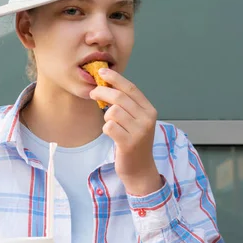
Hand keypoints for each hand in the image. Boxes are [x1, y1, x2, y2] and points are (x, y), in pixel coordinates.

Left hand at [89, 68, 162, 195]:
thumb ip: (127, 104)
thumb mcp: (136, 121)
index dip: (115, 78)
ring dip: (106, 116)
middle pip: (119, 97)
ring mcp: (139, 132)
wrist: (140, 169)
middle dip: (102, 92)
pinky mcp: (129, 143)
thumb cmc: (134, 142)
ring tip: (110, 123)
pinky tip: (111, 134)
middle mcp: (147, 119)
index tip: (102, 72)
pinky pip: (109, 126)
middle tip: (93, 94)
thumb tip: (107, 84)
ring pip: (113, 111)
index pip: (131, 88)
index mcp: (149, 110)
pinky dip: (106, 128)